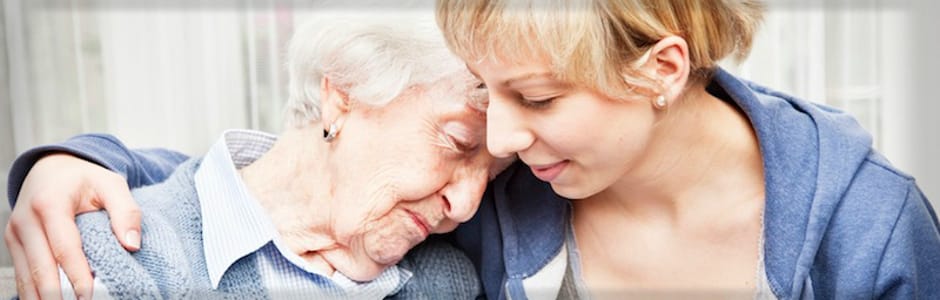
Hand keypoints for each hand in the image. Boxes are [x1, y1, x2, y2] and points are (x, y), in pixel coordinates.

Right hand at [4, 153, 140, 299]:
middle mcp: (26, 220)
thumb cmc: (85, 178)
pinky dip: (33, 291)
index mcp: (50, 203)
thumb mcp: (111, 184)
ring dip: (42, 298)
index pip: (65, 247)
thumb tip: (132, 244)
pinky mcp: (13, 242)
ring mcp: (15, 232)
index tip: (88, 296)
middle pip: (41, 267)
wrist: (52, 166)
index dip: (76, 275)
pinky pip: (21, 273)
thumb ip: (126, 211)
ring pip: (26, 276)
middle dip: (57, 294)